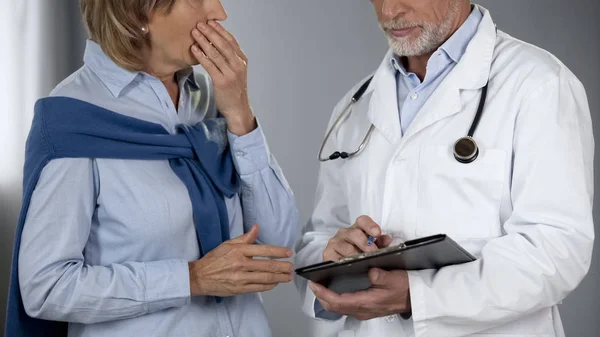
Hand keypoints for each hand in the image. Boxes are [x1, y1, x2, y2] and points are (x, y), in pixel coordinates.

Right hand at [188, 225, 293, 296]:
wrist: (200, 277)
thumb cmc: (214, 259)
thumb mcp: (228, 244)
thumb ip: (244, 238)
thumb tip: (256, 228)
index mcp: (239, 251)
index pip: (263, 250)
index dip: (278, 252)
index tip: (288, 253)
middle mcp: (241, 264)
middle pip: (268, 266)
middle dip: (283, 267)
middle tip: (292, 267)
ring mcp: (241, 278)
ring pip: (266, 278)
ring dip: (280, 277)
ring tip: (288, 276)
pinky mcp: (240, 289)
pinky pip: (259, 288)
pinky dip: (269, 285)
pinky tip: (275, 283)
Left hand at [190, 20, 255, 135]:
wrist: (238, 108)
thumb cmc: (234, 90)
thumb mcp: (236, 71)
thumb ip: (230, 59)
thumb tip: (216, 44)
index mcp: (242, 61)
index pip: (231, 41)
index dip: (220, 31)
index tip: (211, 22)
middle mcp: (238, 65)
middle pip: (223, 45)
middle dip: (211, 33)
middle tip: (200, 24)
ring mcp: (230, 73)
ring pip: (216, 54)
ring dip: (204, 42)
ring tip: (195, 33)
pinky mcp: (222, 82)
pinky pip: (210, 65)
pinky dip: (201, 56)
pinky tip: (194, 49)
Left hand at [309, 268, 410, 320]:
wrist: (416, 297)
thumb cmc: (405, 287)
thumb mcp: (395, 278)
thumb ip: (381, 275)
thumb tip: (370, 271)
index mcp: (366, 302)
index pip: (338, 301)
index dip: (323, 293)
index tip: (314, 284)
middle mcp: (363, 310)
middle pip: (335, 307)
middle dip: (321, 297)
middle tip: (313, 284)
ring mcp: (364, 311)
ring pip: (339, 308)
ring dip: (328, 298)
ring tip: (320, 286)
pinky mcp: (367, 309)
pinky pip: (346, 307)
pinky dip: (336, 299)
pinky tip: (335, 290)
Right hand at [323, 215, 392, 261]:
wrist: (344, 271)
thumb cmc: (360, 257)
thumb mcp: (373, 250)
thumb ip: (381, 244)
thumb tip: (387, 239)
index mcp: (358, 229)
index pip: (362, 221)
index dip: (370, 225)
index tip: (377, 233)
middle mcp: (345, 233)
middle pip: (355, 233)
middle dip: (366, 243)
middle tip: (373, 252)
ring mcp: (335, 242)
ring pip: (346, 246)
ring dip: (355, 255)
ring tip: (362, 262)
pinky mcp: (327, 253)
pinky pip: (336, 257)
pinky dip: (343, 262)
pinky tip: (349, 266)